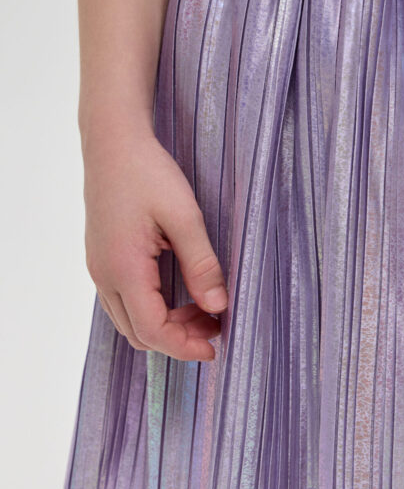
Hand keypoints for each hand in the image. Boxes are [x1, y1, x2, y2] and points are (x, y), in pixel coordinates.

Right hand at [83, 125, 227, 361]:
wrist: (113, 141)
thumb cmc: (147, 171)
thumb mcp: (184, 216)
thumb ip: (202, 264)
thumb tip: (218, 306)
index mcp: (123, 268)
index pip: (152, 329)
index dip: (185, 346)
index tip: (216, 346)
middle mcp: (104, 275)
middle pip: (139, 333)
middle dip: (179, 339)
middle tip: (217, 325)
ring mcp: (100, 268)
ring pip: (130, 320)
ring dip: (166, 325)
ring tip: (205, 309)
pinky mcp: (103, 259)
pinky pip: (125, 301)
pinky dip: (153, 309)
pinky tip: (182, 293)